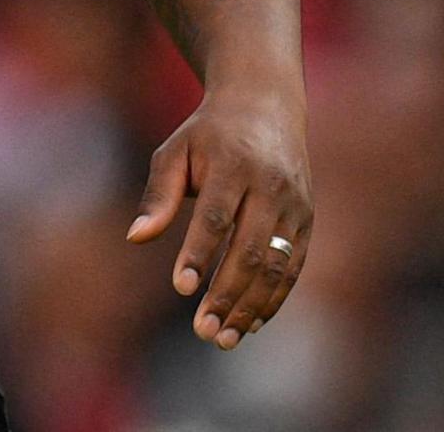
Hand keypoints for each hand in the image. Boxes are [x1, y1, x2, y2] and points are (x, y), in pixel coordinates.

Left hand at [127, 85, 311, 348]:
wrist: (265, 105)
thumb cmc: (207, 134)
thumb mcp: (175, 151)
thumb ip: (158, 195)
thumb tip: (136, 237)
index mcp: (234, 166)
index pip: (216, 217)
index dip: (199, 254)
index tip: (181, 287)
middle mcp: (270, 187)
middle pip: (249, 249)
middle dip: (226, 293)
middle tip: (202, 329)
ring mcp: (294, 206)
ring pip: (276, 265)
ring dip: (251, 306)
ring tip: (223, 337)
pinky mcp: (306, 220)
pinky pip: (293, 266)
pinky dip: (274, 298)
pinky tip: (251, 323)